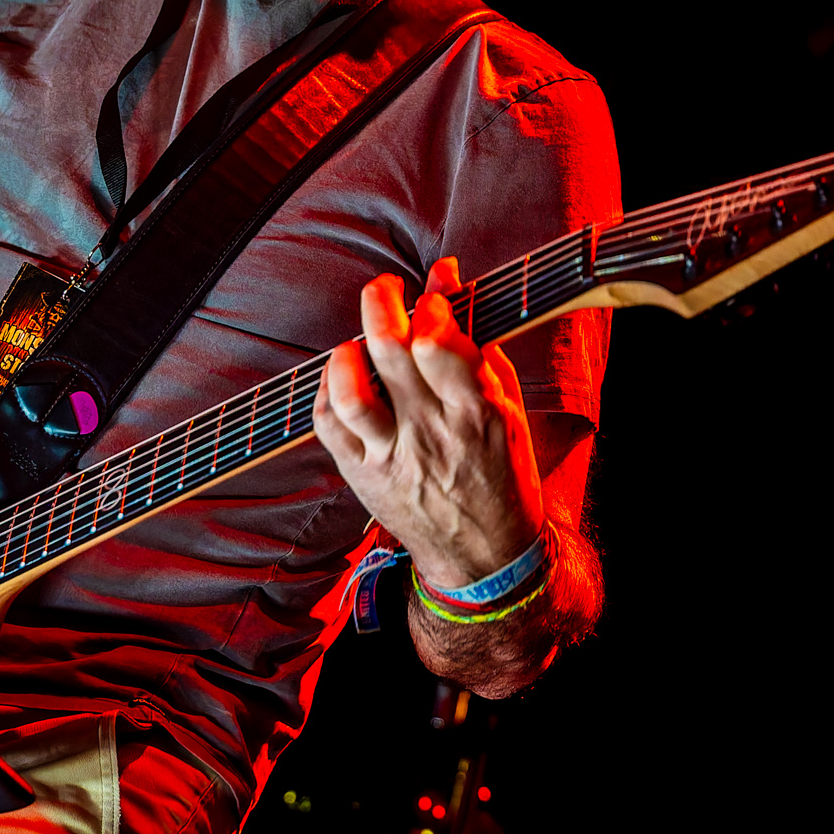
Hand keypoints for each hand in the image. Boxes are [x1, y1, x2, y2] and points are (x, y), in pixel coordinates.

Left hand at [311, 258, 545, 592]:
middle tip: (384, 289)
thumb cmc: (500, 471)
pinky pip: (329, 425)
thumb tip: (446, 276)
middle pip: (391, 353)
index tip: (430, 297)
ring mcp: (393, 457)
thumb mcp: (505, 406)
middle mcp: (432, 434)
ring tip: (356, 342)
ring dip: (347, 352)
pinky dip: (327, 388)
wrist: (485, 557)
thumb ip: (475, 339)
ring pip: (353, 394)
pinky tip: (342, 375)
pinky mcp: (362, 476)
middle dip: (381, 304)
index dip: (430, 306)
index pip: (441, 344)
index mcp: (477, 413)